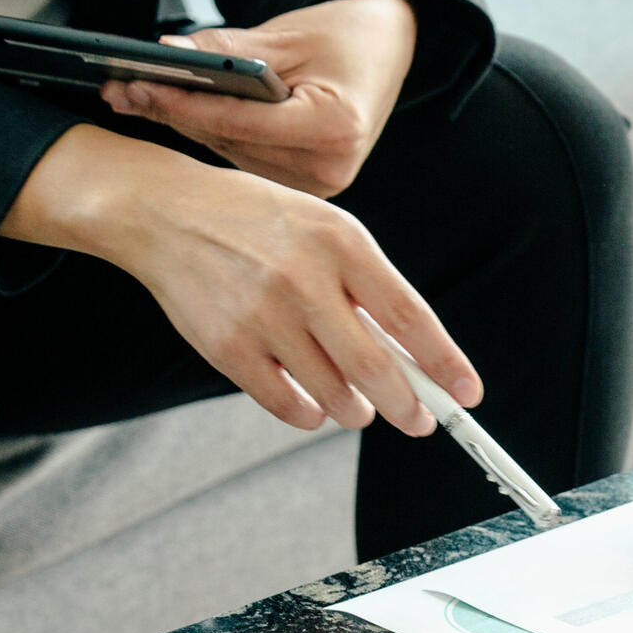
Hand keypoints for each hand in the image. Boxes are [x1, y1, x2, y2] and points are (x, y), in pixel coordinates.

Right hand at [2, 125, 479, 434]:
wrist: (165, 210)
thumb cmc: (256, 221)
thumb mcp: (322, 228)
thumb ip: (367, 285)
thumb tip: (413, 353)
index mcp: (341, 241)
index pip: (409, 315)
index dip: (444, 362)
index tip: (466, 393)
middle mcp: (304, 277)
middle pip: (375, 366)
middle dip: (406, 405)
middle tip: (419, 421)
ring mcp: (263, 313)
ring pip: (332, 392)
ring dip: (355, 410)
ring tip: (359, 409)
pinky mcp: (227, 345)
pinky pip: (285, 403)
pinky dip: (308, 415)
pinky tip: (315, 409)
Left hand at [103, 0, 417, 197]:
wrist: (384, 50)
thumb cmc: (347, 38)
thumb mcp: (285, 34)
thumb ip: (227, 51)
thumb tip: (169, 54)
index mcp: (334, 129)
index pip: (239, 122)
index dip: (184, 103)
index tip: (139, 84)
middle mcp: (329, 169)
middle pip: (230, 144)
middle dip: (176, 113)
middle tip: (123, 89)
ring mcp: (318, 185)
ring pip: (231, 157)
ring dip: (188, 127)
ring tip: (141, 98)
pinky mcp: (306, 187)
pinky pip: (245, 162)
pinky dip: (214, 137)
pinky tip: (180, 116)